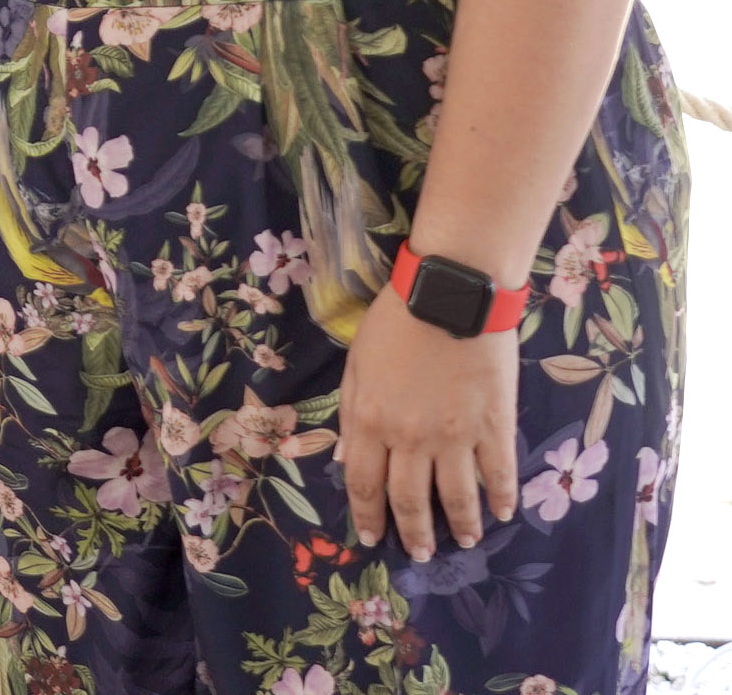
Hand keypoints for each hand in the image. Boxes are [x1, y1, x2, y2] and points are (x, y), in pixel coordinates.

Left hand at [338, 281, 519, 558]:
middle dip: (413, 532)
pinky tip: (503, 513)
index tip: (373, 538)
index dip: (368, 515)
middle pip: (409, 499)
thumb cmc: (395, 322)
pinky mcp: (494, 426)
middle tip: (421, 553)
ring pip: (457, 496)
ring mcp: (456, 436)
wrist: (449, 295)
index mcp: (370, 420)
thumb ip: (352, 412)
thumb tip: (346, 456)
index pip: (363, 482)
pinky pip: (499, 473)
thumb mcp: (356, 364)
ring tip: (464, 542)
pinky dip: (502, 497)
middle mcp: (410, 437)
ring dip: (460, 525)